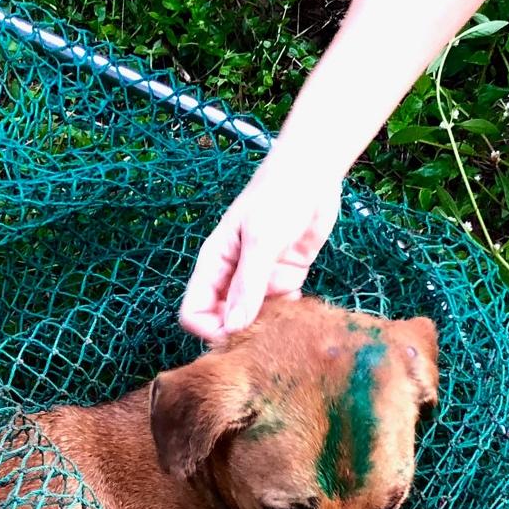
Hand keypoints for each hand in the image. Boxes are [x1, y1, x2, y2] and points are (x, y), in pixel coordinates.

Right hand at [179, 150, 343, 342]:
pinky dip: (287, 317)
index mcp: (213, 265)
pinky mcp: (285, 279)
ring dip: (266, 328)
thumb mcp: (260, 240)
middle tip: (266, 336)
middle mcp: (231, 277)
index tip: (238, 334)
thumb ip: (247, 285)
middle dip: (239, 334)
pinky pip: (279, 310)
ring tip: (286, 327)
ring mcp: (259, 280)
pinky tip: (301, 314)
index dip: (210, 330)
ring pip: (252, 320)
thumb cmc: (278, 196)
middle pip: (222, 322)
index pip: (194, 313)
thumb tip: (231, 329)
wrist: (313, 171)